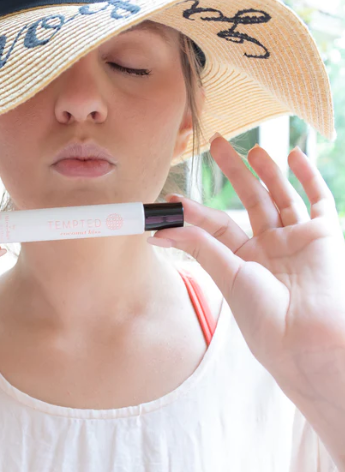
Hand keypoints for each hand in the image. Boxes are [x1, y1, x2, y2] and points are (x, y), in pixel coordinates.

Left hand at [148, 132, 344, 388]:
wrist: (309, 340)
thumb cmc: (266, 317)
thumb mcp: (227, 277)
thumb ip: (200, 246)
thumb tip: (159, 229)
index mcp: (242, 260)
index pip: (216, 224)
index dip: (194, 210)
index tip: (170, 198)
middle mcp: (269, 247)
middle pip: (250, 200)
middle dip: (234, 172)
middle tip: (216, 143)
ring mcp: (297, 239)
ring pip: (280, 196)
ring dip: (266, 171)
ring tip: (251, 148)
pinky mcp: (324, 235)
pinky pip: (318, 199)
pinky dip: (309, 177)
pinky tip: (294, 154)